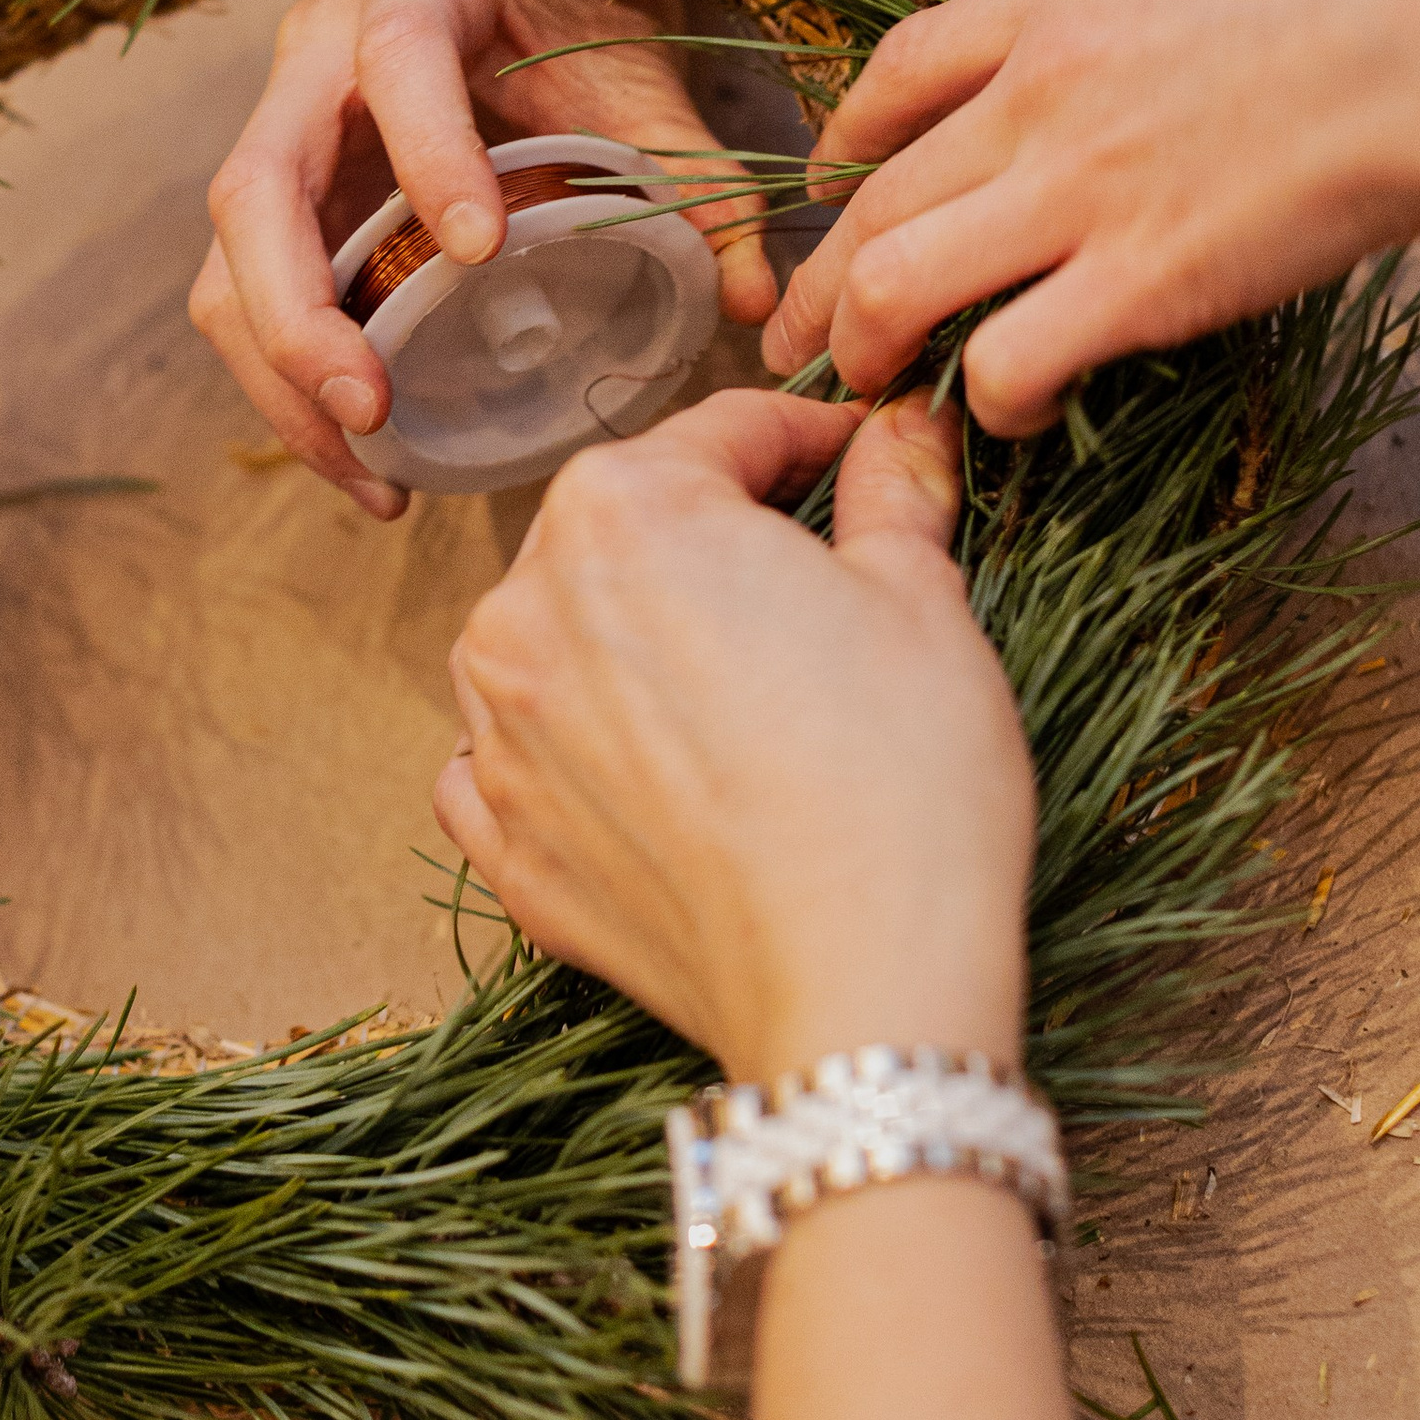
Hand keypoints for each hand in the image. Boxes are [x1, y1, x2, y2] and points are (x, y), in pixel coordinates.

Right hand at [192, 0, 770, 517]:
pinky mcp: (278, 207)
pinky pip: (246, 305)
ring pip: (227, 262)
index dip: (426, 151)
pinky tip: (367, 461)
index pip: (397, 56)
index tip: (480, 251)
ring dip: (282, 377)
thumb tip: (754, 301)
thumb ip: (698, 177)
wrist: (531, 10)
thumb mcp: (646, 86)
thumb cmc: (585, 37)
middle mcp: (317, 50)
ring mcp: (279, 129)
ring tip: (373, 469)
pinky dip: (291, 393)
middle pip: (254, 183)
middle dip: (299, 312)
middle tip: (373, 408)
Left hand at [434, 391, 1033, 1080]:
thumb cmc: (899, 786)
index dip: (810, 439)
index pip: (725, 432)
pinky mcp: (501, 840)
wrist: (860, 987)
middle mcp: (525, 605)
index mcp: (622, 510)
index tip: (857, 460)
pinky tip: (654, 771)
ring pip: (559, 636)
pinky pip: (514, 756)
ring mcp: (496, 730)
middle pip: (626, 528)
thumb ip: (893, 494)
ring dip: (629, 638)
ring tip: (737, 686)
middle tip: (814, 581)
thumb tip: (904, 432)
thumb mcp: (922, 603)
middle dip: (713, 538)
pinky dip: (571, 749)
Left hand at [763, 0, 1419, 436]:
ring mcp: (1079, 186)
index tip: (828, 181)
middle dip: (821, 280)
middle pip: (874, 195)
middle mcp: (1041, 92)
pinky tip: (1018, 420)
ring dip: (867, 351)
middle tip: (801, 338)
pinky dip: (991, 403)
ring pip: (895, 282)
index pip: (902, 69)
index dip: (847, 135)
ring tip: (869, 398)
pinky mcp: (1140, 279)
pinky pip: (1008, 361)